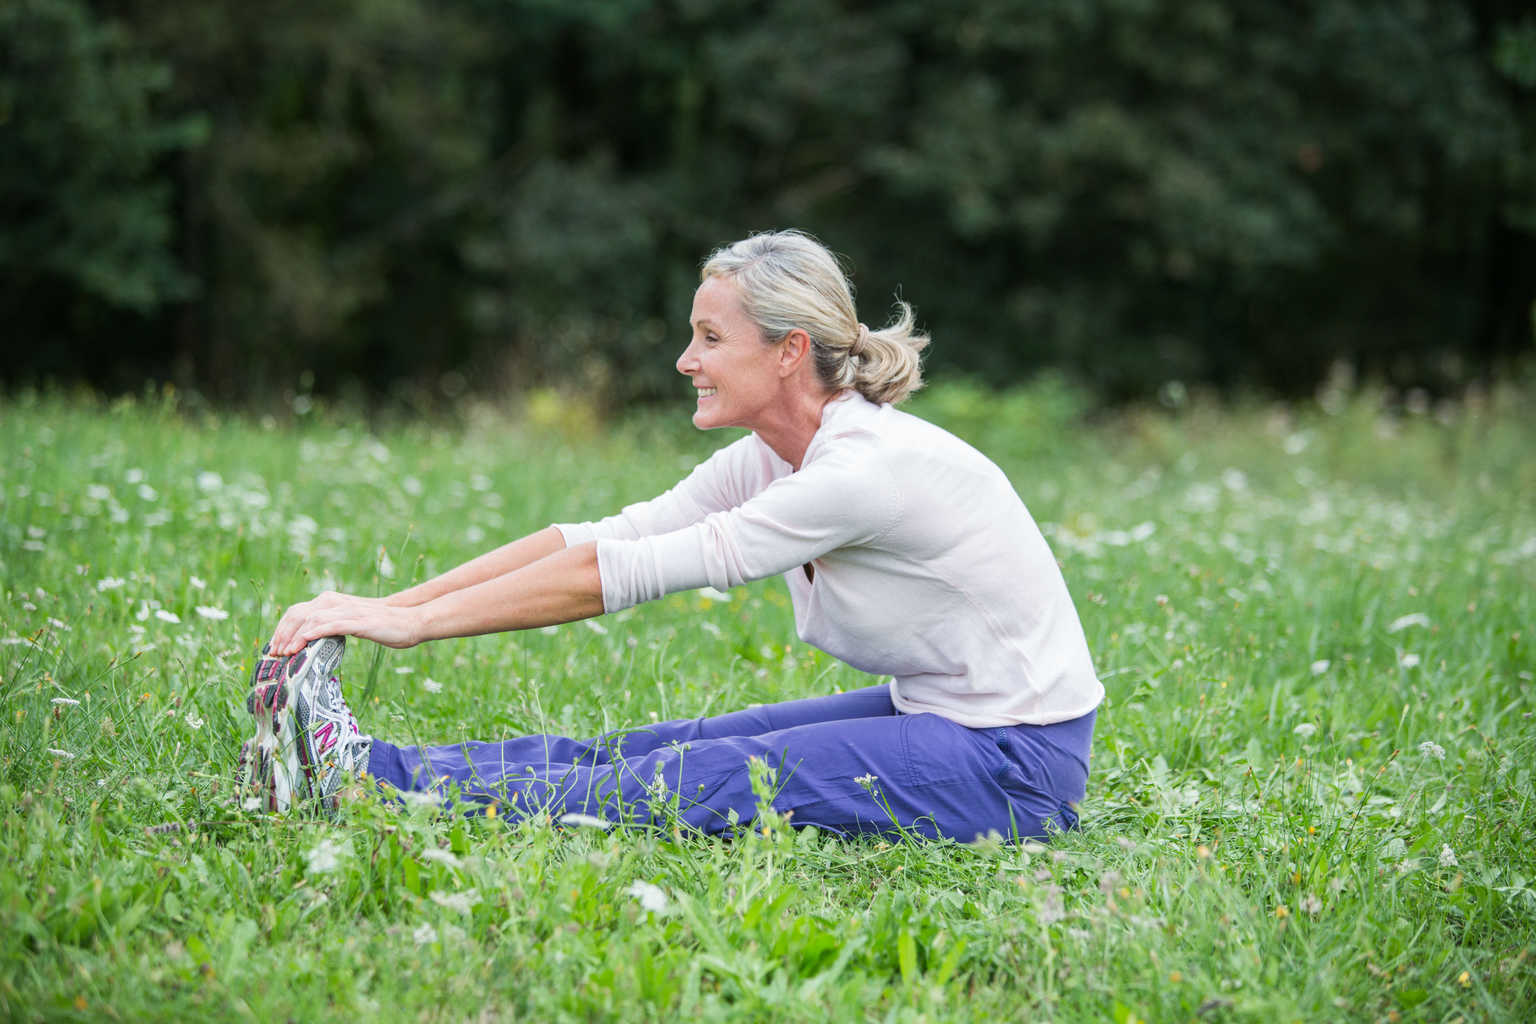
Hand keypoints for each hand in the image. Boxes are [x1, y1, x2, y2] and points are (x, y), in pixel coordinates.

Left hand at [269, 591, 423, 654]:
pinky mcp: (359, 621)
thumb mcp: (351, 623)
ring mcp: (347, 610)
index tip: (274, 647)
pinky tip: (304, 642)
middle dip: (282, 634)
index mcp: (332, 601)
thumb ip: (332, 626)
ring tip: (286, 653)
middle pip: (298, 614)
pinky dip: (314, 632)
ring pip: (311, 620)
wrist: (409, 621)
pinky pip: (331, 625)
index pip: (297, 612)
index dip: (281, 629)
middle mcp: (336, 602)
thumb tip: (310, 642)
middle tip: (275, 654)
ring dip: (294, 637)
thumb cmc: (382, 626)